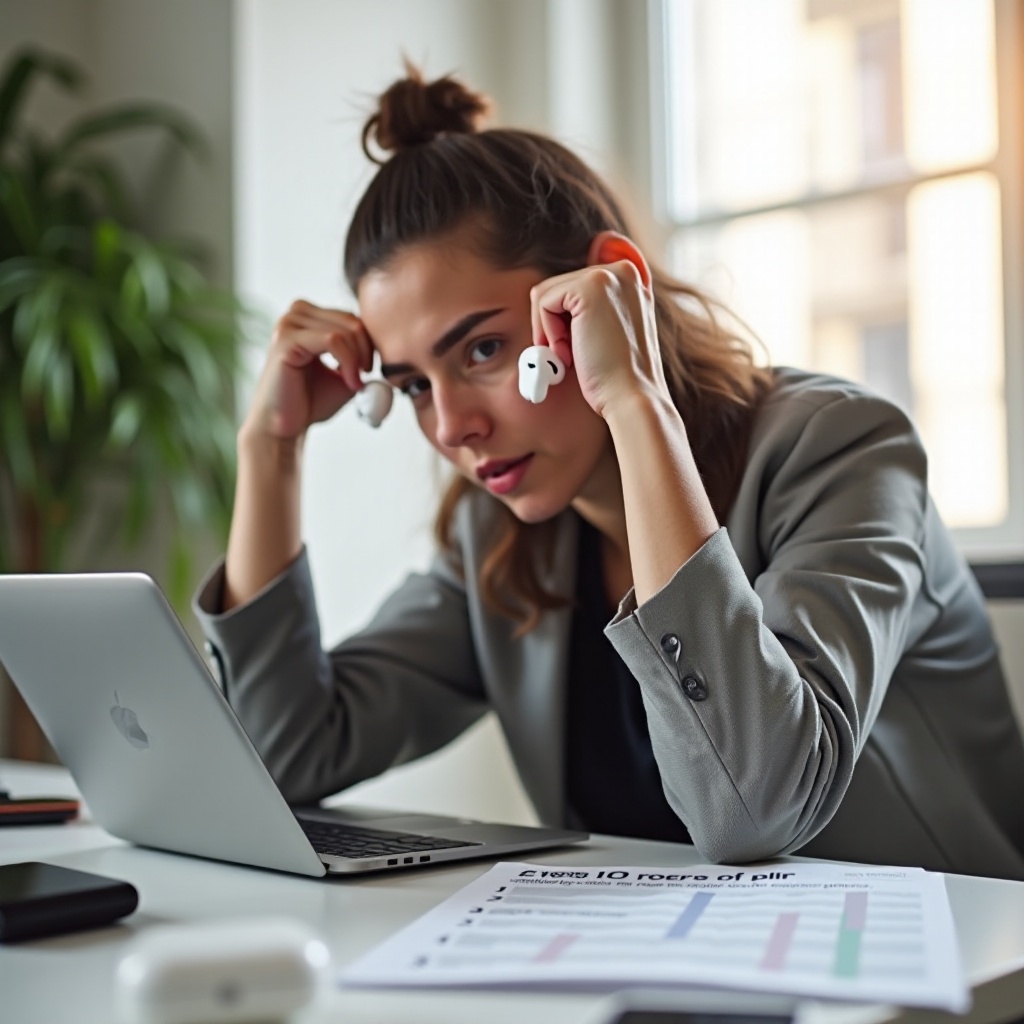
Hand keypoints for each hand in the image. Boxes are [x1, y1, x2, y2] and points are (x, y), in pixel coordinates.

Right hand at [243, 300, 373, 441]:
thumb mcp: (345, 373)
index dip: (369, 344)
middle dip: (367, 351)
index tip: (370, 370)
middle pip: (351, 320)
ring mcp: (288, 324)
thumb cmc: (310, 402)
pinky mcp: (286, 339)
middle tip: (366, 377)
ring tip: (355, 384)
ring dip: (358, 359)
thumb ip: (362, 354)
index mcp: (308, 318)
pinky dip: (349, 362)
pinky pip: (333, 339)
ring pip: (345, 330)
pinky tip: (350, 383)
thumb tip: (389, 341)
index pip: (352, 317)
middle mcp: (296, 314)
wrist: (285, 427)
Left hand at [529, 252, 668, 418]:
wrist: (632, 397)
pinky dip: (546, 332)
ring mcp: (607, 276)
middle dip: (555, 326)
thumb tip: (558, 297)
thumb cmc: (619, 376)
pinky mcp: (589, 287)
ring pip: (547, 294)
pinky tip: (567, 354)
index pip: (577, 284)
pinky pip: (543, 302)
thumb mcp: (612, 331)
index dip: (567, 316)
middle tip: (570, 357)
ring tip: (570, 357)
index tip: (576, 340)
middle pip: (559, 288)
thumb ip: (596, 308)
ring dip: (550, 331)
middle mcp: (623, 271)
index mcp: (631, 280)